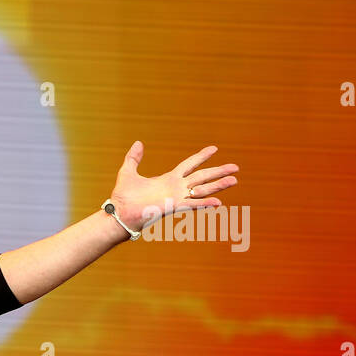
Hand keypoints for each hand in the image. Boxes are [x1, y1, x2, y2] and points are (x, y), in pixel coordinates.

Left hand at [110, 141, 238, 232]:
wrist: (119, 213)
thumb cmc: (123, 196)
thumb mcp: (128, 171)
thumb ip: (134, 158)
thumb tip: (139, 142)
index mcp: (168, 179)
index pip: (189, 165)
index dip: (201, 157)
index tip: (214, 148)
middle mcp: (175, 188)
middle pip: (202, 177)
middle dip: (218, 171)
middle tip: (236, 167)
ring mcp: (176, 197)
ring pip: (202, 189)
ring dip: (218, 185)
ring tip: (234, 180)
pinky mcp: (172, 207)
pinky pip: (192, 205)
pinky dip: (205, 203)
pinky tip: (219, 202)